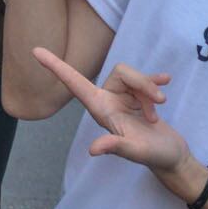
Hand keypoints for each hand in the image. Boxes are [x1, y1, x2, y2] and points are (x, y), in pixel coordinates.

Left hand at [27, 47, 198, 188]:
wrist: (172, 158)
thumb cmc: (155, 157)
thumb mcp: (137, 152)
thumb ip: (116, 147)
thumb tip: (93, 150)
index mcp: (101, 111)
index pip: (75, 84)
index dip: (56, 67)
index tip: (35, 50)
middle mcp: (109, 101)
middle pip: (121, 72)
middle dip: (143, 83)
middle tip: (159, 106)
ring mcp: (124, 99)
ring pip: (134, 76)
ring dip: (151, 90)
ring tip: (159, 111)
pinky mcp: (140, 98)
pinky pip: (145, 79)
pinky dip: (155, 82)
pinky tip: (166, 81)